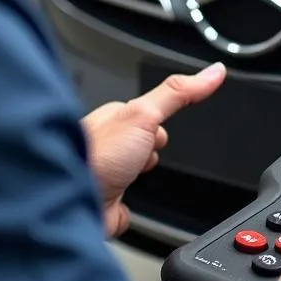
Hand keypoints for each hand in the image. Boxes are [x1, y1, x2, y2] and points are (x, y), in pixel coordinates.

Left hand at [81, 63, 225, 237]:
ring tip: (135, 177)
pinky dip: (129, 209)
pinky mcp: (104, 205)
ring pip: (131, 175)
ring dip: (138, 179)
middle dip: (149, 152)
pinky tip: (127, 204)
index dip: (157, 123)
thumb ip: (178, 93)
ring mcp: (104, 176)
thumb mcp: (144, 114)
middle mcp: (106, 147)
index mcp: (113, 120)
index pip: (144, 115)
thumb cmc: (96, 156)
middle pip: (140, 145)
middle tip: (146, 154)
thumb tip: (213, 71)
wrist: (67, 202)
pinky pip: (125, 207)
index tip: (164, 125)